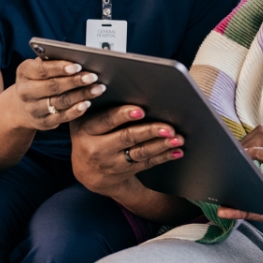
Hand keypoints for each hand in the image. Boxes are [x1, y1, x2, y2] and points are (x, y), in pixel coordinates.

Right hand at [10, 58, 106, 130]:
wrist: (21, 106)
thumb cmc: (38, 79)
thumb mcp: (40, 67)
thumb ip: (54, 60)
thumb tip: (79, 56)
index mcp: (24, 72)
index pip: (41, 70)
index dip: (60, 68)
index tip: (78, 66)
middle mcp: (25, 92)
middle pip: (53, 86)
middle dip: (75, 81)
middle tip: (93, 77)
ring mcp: (33, 109)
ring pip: (60, 102)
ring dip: (81, 95)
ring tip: (98, 89)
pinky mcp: (43, 122)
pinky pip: (61, 117)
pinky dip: (75, 111)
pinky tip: (87, 104)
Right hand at [69, 105, 184, 199]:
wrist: (86, 173)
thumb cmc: (90, 137)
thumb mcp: (85, 123)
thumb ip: (101, 109)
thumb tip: (129, 89)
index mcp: (86, 129)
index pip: (105, 120)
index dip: (123, 115)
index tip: (141, 111)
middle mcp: (97, 148)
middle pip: (126, 137)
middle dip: (149, 131)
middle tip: (168, 128)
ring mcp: (111, 163)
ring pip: (140, 152)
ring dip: (161, 145)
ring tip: (177, 138)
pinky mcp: (125, 172)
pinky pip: (147, 163)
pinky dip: (164, 156)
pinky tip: (177, 151)